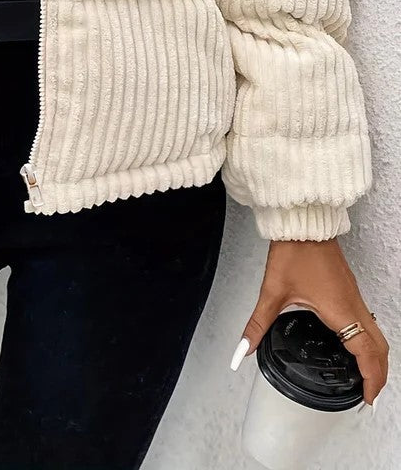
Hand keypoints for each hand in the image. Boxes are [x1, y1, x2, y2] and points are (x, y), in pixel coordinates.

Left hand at [231, 238, 389, 406]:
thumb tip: (243, 349)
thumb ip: (257, 325)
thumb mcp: (272, 292)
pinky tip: (354, 344)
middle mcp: (353, 305)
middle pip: (379, 347)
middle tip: (370, 395)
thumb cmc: (294, 252)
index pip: (366, 353)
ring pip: (376, 333)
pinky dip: (368, 339)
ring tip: (365, 376)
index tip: (368, 399)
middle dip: (379, 374)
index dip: (371, 379)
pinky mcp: (349, 289)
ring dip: (375, 357)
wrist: (304, 223)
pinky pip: (368, 320)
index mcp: (340, 311)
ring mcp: (354, 295)